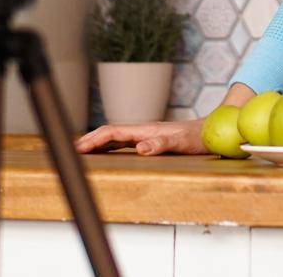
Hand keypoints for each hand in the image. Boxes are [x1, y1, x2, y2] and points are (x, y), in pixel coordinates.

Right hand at [74, 119, 206, 155]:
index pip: (113, 132)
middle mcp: (143, 131)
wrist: (211, 131)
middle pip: (109, 133)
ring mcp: (145, 135)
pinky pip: (124, 143)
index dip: (94, 139)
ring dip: (98, 143)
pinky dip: (110, 146)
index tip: (78, 147)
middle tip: (71, 151)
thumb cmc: (197, 137)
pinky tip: (106, 153)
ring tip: (81, 152)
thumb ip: (161, 144)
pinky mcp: (150, 140)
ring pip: (115, 137)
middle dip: (90, 140)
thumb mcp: (181, 143)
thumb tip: (139, 147)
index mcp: (145, 130)